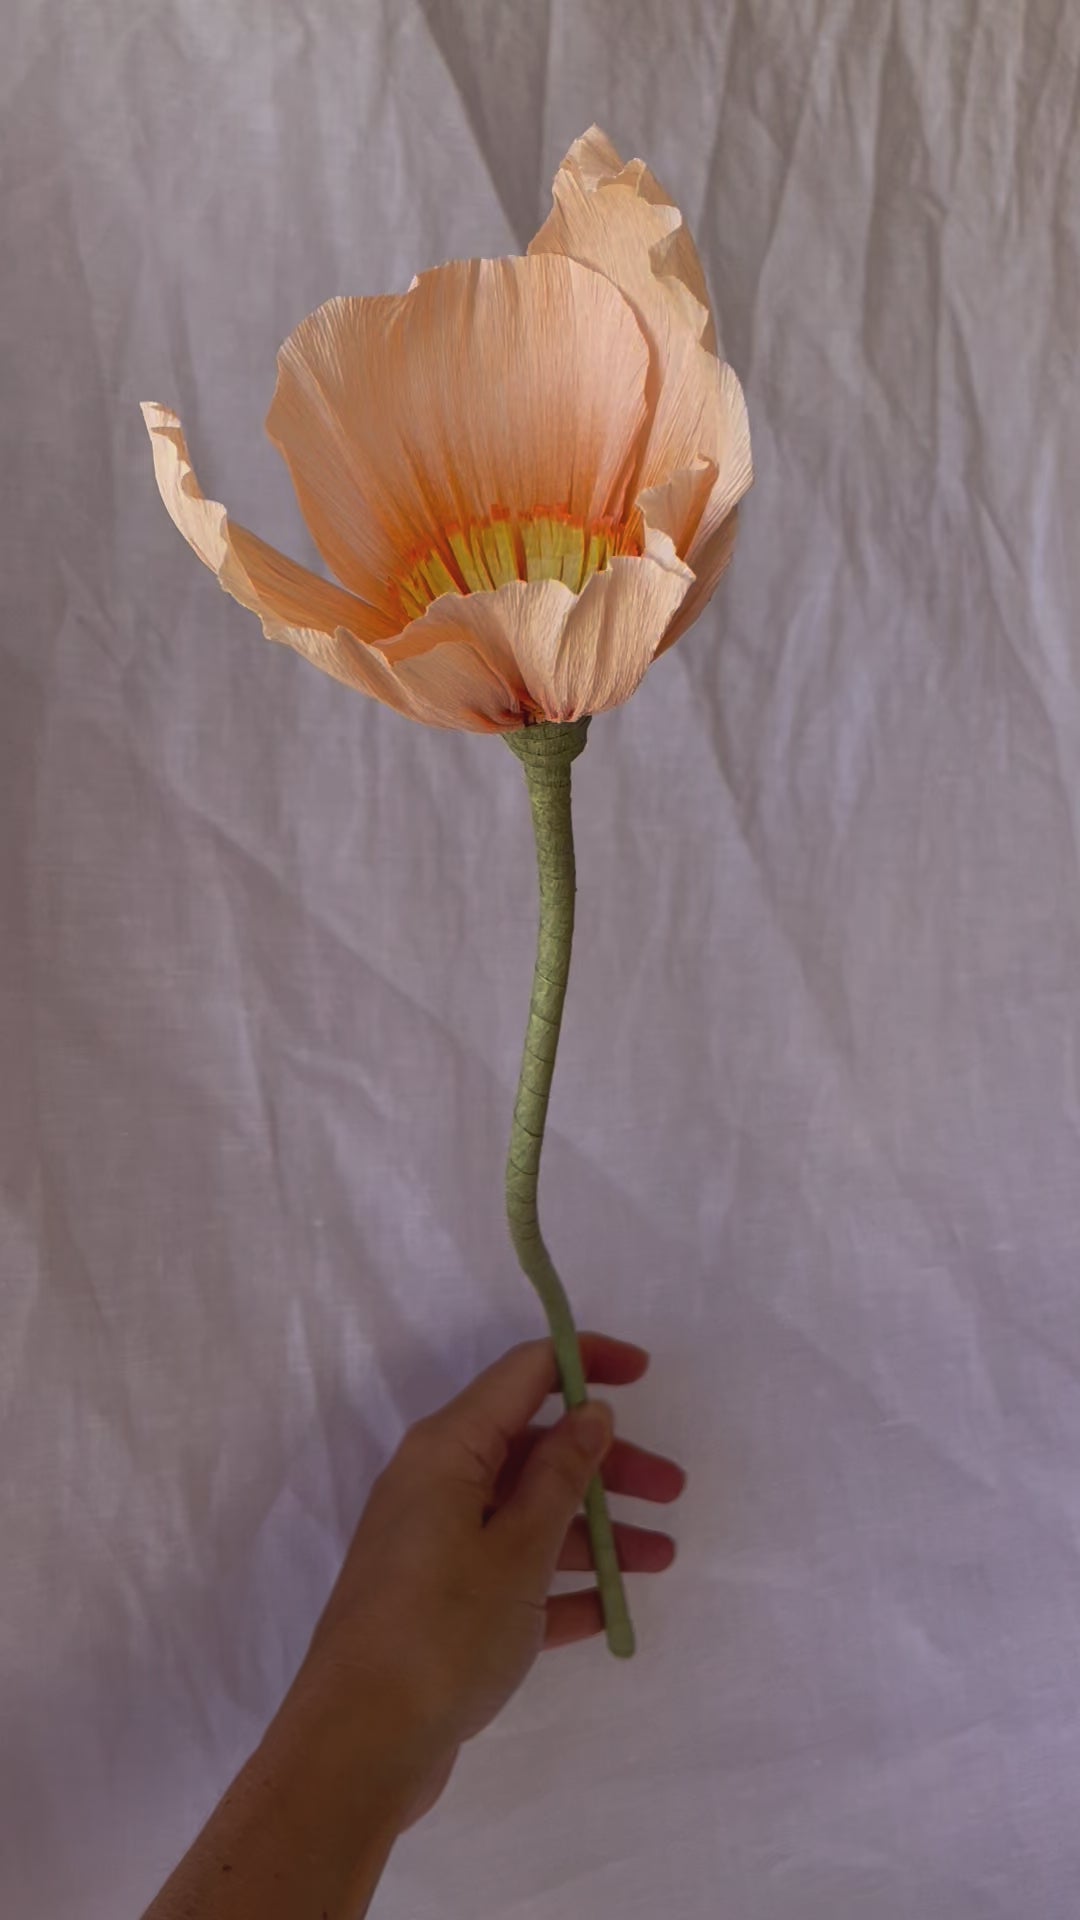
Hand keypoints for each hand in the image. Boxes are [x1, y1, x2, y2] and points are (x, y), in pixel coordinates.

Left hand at [287, 1330, 685, 1828]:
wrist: (360, 1746)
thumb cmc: (441, 1631)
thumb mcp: (517, 1549)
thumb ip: (560, 1476)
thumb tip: (589, 1413)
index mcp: (447, 1450)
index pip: (522, 1374)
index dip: (584, 1361)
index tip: (644, 1371)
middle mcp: (436, 1484)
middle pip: (533, 1447)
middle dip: (606, 1463)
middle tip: (673, 1488)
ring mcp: (436, 1546)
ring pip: (529, 1514)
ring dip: (595, 1529)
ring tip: (662, 1557)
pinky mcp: (441, 1603)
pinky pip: (513, 1574)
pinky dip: (561, 1584)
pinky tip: (612, 1609)